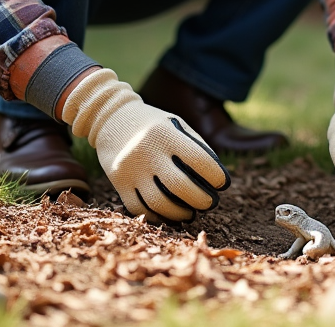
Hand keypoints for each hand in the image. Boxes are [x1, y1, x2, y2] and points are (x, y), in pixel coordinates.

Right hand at [62, 68, 229, 221]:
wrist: (110, 119)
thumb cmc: (153, 124)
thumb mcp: (176, 125)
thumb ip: (196, 146)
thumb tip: (216, 178)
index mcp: (165, 134)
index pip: (199, 160)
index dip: (215, 176)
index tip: (223, 183)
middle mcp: (147, 152)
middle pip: (180, 186)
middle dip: (201, 200)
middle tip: (210, 203)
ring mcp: (130, 170)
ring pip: (159, 203)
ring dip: (180, 213)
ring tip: (191, 212)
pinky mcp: (118, 184)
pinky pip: (140, 209)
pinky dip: (158, 216)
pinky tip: (169, 214)